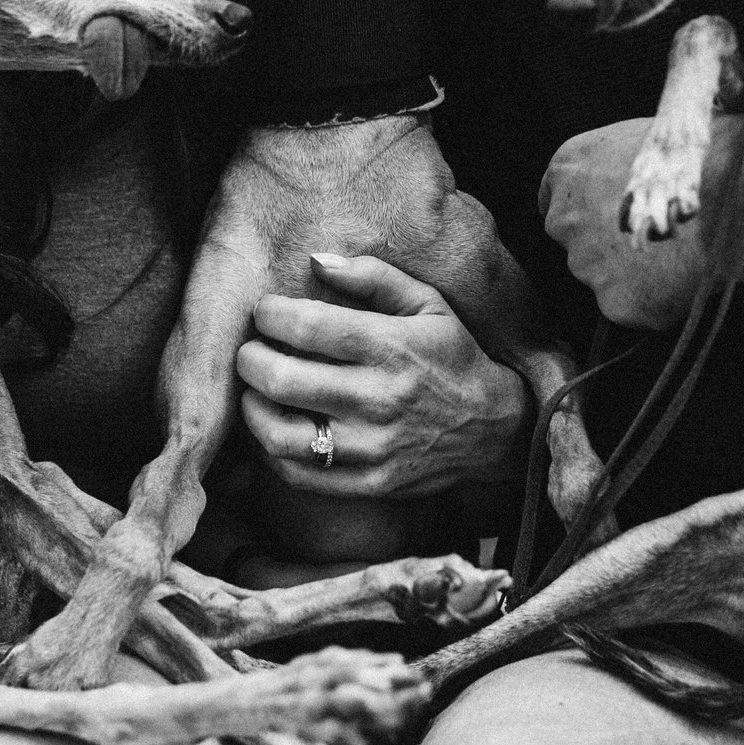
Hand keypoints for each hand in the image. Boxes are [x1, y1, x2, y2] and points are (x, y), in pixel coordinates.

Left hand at [235, 254, 528, 500]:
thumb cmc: (452, 356)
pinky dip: (271, 451)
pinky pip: (299, 474)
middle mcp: (378, 398)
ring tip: (255, 390)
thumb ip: (373, 276)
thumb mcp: (428, 302)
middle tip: (250, 350)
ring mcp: (372, 447)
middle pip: (282, 380)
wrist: (493, 427)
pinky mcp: (369, 483)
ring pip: (281, 435)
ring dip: (252, 409)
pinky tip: (273, 426)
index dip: (270, 315)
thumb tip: (317, 261)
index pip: (307, 326)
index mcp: (390, 346)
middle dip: (250, 360)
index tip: (265, 312)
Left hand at [542, 117, 743, 328]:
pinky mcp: (614, 304)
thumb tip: (624, 194)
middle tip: (656, 239)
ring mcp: (587, 265)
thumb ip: (619, 176)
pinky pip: (631, 307)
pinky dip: (656, 301)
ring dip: (633, 274)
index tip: (611, 217)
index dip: (587, 210)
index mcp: (568, 167)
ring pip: (603, 277)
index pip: (556, 199)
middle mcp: (564, 218)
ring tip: (682, 255)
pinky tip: (687, 278)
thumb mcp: (653, 147)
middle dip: (605, 244)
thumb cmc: (711, 161)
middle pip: (574, 241)